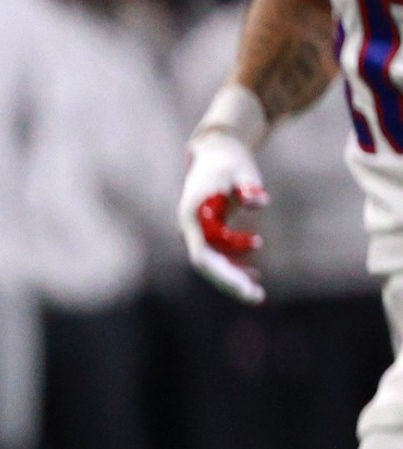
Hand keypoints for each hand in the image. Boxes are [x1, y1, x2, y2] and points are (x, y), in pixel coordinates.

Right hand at [179, 128, 267, 303]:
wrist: (217, 151)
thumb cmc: (230, 160)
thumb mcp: (241, 170)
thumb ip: (248, 185)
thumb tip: (258, 200)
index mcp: (193, 216)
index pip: (203, 253)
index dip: (224, 267)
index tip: (252, 264)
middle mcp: (191, 228)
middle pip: (207, 264)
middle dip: (230, 282)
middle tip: (257, 297)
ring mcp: (198, 232)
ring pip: (213, 264)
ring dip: (233, 279)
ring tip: (258, 294)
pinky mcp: (208, 232)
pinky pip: (219, 257)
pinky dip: (235, 267)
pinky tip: (254, 275)